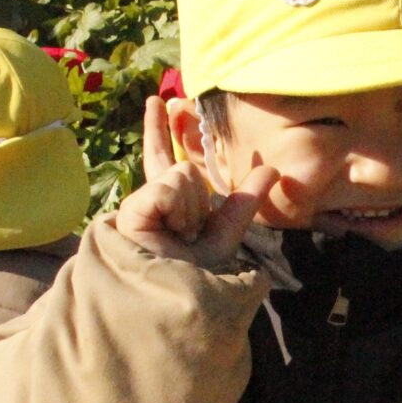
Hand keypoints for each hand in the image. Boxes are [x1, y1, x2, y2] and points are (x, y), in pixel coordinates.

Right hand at [115, 95, 275, 267]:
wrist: (180, 301)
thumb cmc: (199, 278)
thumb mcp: (227, 235)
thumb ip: (244, 202)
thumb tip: (271, 169)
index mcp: (171, 205)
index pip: (165, 159)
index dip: (160, 131)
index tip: (156, 101)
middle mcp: (152, 201)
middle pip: (184, 169)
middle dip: (197, 204)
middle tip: (190, 234)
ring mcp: (140, 205)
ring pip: (181, 175)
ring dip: (192, 210)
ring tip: (182, 237)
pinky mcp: (131, 211)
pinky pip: (168, 188)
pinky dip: (177, 210)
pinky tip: (170, 232)